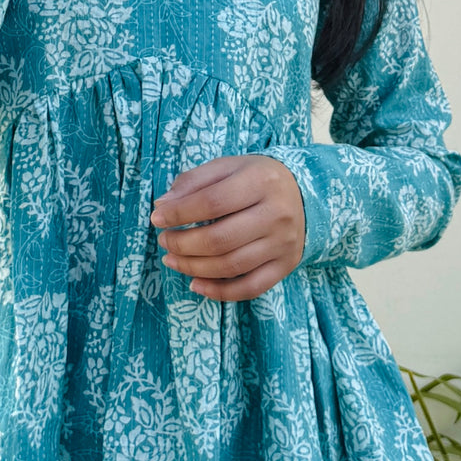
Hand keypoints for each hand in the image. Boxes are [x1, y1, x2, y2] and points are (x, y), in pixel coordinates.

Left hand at [150, 155, 305, 301]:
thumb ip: (193, 182)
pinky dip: (219, 292)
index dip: (179, 214)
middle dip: (183, 244)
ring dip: (193, 268)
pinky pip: (250, 287)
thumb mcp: (227, 167)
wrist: (303, 195)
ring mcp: (283, 243)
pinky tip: (196, 285)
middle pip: (220, 240)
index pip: (212, 202)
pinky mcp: (286, 265)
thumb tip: (162, 207)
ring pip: (231, 266)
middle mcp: (277, 214)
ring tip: (172, 260)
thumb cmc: (256, 179)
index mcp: (261, 182)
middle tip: (164, 241)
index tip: (157, 218)